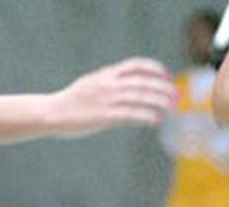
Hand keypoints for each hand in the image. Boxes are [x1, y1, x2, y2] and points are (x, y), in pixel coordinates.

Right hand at [50, 57, 174, 137]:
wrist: (52, 113)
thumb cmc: (73, 102)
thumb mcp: (92, 84)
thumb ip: (110, 83)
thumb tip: (128, 86)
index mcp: (106, 74)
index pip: (135, 65)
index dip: (153, 68)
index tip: (166, 75)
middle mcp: (108, 84)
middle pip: (142, 82)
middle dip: (162, 87)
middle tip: (176, 94)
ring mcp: (106, 99)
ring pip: (139, 97)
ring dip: (158, 101)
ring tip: (171, 106)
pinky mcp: (104, 116)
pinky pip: (130, 114)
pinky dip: (146, 116)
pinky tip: (156, 120)